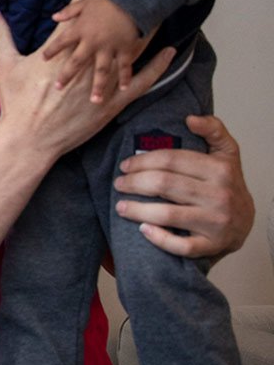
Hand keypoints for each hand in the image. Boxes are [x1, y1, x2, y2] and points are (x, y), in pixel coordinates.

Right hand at [0, 0, 173, 157]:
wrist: (29, 138)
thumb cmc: (16, 103)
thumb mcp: (5, 64)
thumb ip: (1, 34)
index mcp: (60, 50)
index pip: (80, 11)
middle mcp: (85, 61)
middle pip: (110, 25)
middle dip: (125, 2)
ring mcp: (101, 81)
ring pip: (129, 49)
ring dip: (145, 29)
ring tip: (159, 10)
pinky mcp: (112, 101)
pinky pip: (140, 80)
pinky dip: (156, 66)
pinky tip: (169, 52)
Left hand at [43, 0, 146, 101]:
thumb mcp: (84, 2)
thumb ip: (69, 11)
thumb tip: (54, 17)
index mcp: (79, 30)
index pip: (60, 42)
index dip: (51, 51)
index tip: (44, 59)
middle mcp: (92, 42)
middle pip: (76, 62)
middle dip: (66, 75)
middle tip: (58, 88)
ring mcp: (109, 48)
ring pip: (101, 71)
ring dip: (98, 86)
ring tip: (95, 100)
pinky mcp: (126, 50)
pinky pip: (125, 67)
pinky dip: (125, 78)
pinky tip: (123, 89)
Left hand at [115, 115, 253, 261]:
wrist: (246, 220)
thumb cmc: (227, 183)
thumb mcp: (226, 152)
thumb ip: (213, 129)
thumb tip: (190, 119)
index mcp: (220, 169)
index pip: (171, 160)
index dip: (142, 161)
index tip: (125, 165)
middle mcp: (219, 195)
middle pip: (164, 185)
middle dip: (134, 183)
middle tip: (119, 184)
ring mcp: (216, 222)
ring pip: (168, 214)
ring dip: (138, 210)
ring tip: (120, 206)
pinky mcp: (212, 245)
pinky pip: (181, 246)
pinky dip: (159, 239)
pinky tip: (143, 230)